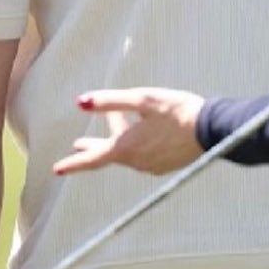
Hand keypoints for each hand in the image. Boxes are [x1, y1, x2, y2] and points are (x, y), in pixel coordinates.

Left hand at [52, 88, 205, 175]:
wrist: (211, 129)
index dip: (74, 163)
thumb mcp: (141, 99)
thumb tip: (81, 102)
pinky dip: (136, 141)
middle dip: (93, 147)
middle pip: (109, 154)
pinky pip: (144, 153)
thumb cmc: (176, 110)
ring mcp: (153, 165)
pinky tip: (143, 130)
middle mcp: (137, 161)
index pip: (93, 159)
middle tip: (78, 144)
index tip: (57, 168)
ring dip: (119, 136)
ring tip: (117, 122)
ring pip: (128, 150)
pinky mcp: (166, 164)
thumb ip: (109, 101)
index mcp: (127, 148)